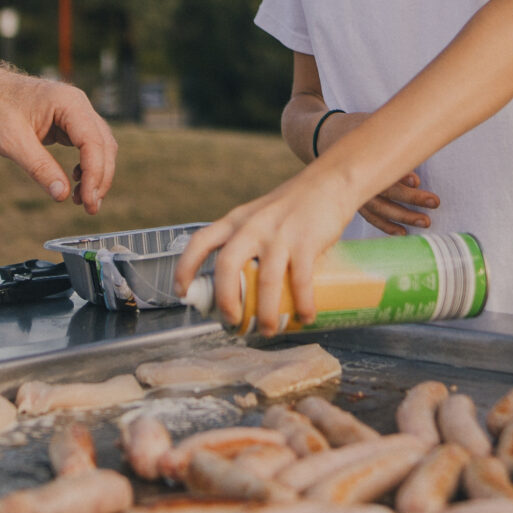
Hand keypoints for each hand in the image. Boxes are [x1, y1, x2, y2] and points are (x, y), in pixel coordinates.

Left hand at [0, 49, 117, 216]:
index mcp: (69, 103)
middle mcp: (78, 105)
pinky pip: (87, 145)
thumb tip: (62, 195)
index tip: (87, 201)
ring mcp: (75, 112)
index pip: (93, 142)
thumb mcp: (12, 141)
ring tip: (81, 200)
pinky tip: (74, 181)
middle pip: (103, 145)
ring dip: (95, 173)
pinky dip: (85, 165)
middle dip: (100, 178)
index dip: (95, 175)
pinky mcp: (68, 122)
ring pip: (99, 146)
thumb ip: (39, 167)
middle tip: (89, 208)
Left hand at [174, 166, 357, 335]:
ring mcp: (280, 233)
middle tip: (232, 322)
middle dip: (226, 300)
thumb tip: (237, 286)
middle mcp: (253, 226)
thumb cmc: (292, 206)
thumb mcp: (258, 216)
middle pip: (227, 266)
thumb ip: (245, 241)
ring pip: (265, 280)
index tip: (182, 292)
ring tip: (270, 330)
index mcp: (236, 220)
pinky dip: (303, 304)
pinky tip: (305, 317)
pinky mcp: (307, 241)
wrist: (330, 181)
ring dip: (266, 312)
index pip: (200, 242)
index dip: (185, 268)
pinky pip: (300, 280)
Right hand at [314, 108, 437, 232]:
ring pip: (380, 210)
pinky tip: (402, 232)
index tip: (417, 180)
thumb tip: (416, 140)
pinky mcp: (355, 201)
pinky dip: (386, 226)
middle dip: (411, 199)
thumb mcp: (369, 123)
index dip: (400, 176)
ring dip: (403, 218)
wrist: (324, 138)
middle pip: (385, 193)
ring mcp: (354, 192)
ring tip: (425, 222)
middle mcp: (356, 178)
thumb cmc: (354, 129)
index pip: (381, 170)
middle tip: (434, 202)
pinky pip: (371, 217)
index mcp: (361, 156)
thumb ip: (389, 134)